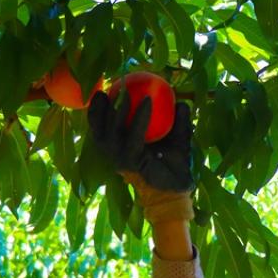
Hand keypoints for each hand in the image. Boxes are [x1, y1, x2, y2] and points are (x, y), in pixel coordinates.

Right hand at [87, 92, 194, 222]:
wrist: (178, 187)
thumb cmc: (175, 163)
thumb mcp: (176, 137)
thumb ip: (178, 120)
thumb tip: (181, 101)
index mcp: (120, 147)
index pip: (101, 128)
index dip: (96, 111)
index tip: (102, 92)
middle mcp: (116, 154)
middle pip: (99, 130)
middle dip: (98, 110)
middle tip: (106, 90)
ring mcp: (121, 159)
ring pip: (111, 133)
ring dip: (118, 110)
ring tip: (127, 93)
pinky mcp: (132, 162)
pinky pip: (134, 136)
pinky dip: (140, 117)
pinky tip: (148, 102)